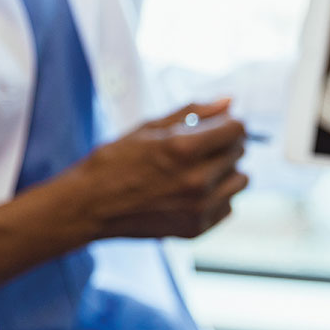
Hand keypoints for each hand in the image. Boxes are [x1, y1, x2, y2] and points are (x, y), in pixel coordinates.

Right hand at [65, 100, 249, 239]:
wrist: (89, 205)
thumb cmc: (114, 162)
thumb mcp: (149, 128)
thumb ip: (194, 113)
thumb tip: (229, 101)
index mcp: (184, 149)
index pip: (237, 130)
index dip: (230, 123)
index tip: (220, 125)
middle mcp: (197, 180)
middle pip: (239, 153)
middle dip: (224, 145)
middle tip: (199, 148)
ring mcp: (199, 208)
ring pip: (240, 181)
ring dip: (226, 171)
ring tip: (198, 170)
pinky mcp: (197, 228)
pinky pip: (228, 205)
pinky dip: (217, 197)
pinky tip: (192, 192)